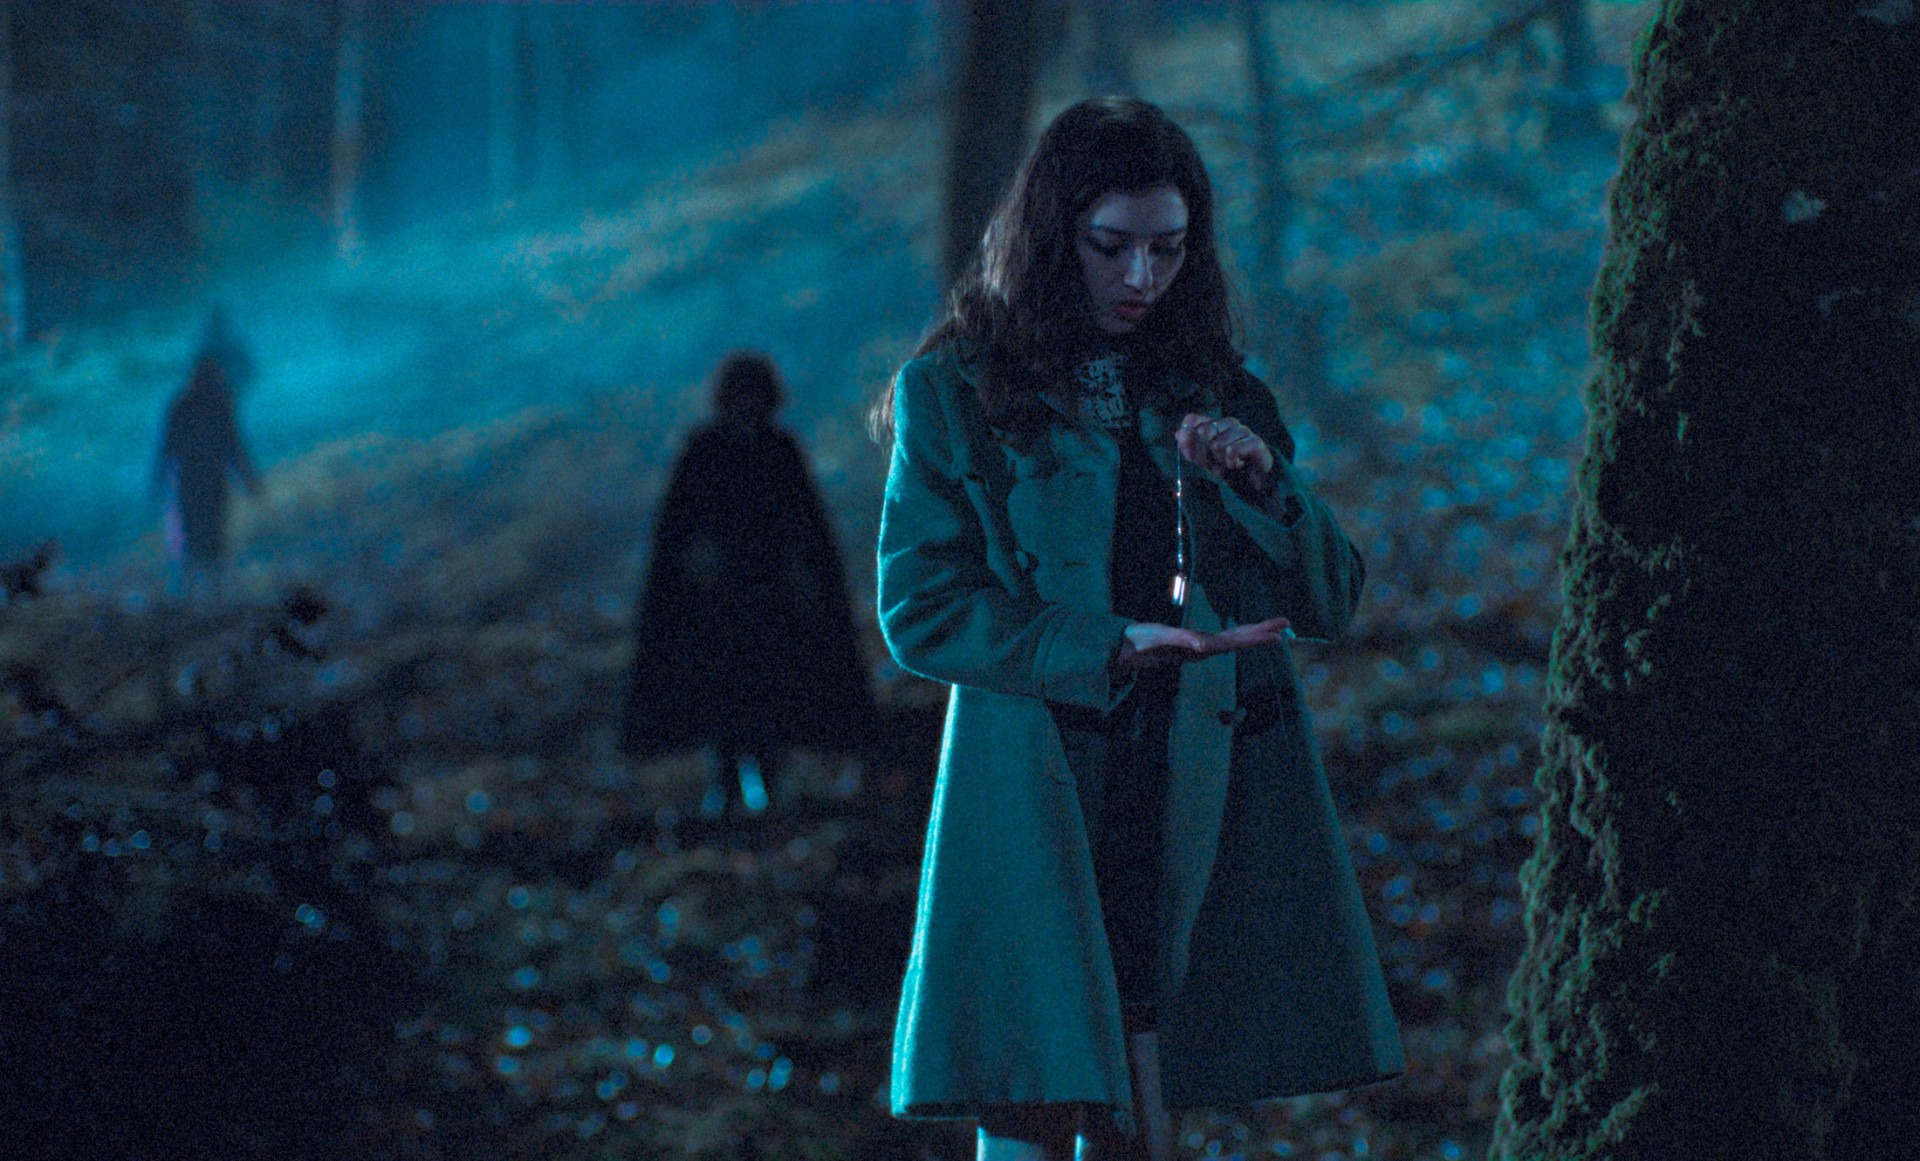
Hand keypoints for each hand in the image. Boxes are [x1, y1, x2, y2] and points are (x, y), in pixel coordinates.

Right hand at [1115, 616, 1290, 670]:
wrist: (1121, 652)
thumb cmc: (1137, 644)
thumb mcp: (1157, 641)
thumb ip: (1178, 642)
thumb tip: (1202, 646)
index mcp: (1198, 648)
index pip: (1233, 644)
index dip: (1255, 640)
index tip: (1277, 637)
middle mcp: (1201, 649)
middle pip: (1237, 641)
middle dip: (1261, 633)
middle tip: (1286, 624)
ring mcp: (1197, 647)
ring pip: (1231, 640)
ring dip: (1252, 633)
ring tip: (1272, 628)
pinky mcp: (1190, 643)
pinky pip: (1220, 639)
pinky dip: (1236, 635)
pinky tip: (1243, 635)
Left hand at [1176, 413, 1273, 496]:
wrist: (1254, 480)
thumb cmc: (1227, 465)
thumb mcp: (1204, 460)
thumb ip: (1191, 448)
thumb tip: (1178, 434)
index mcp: (1215, 423)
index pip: (1192, 420)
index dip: (1187, 438)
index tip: (1191, 455)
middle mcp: (1228, 422)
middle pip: (1203, 432)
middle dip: (1203, 454)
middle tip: (1213, 464)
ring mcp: (1242, 430)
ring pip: (1217, 443)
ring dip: (1219, 460)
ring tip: (1227, 465)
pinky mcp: (1255, 441)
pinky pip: (1232, 450)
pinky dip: (1231, 463)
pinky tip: (1236, 465)